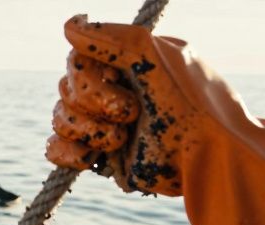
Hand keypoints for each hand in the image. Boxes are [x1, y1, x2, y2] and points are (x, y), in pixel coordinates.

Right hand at [46, 14, 227, 195]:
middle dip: (93, 103)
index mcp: (126, 64)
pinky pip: (57, 149)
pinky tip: (90, 157)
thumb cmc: (192, 104)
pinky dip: (67, 154)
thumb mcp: (156, 57)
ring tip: (121, 139)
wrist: (207, 159)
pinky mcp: (99, 156)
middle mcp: (112, 90)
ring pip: (60, 118)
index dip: (87, 75)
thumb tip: (69, 26)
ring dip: (87, 129)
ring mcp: (104, 124)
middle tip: (132, 113)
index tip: (117, 78)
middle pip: (66, 89)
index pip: (78, 59)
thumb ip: (113, 38)